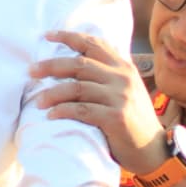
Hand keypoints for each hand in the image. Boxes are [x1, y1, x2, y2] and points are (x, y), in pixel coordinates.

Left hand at [30, 30, 166, 173]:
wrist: (154, 150)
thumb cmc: (134, 121)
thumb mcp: (126, 90)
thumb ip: (109, 75)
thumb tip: (78, 62)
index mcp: (124, 67)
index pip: (93, 44)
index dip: (68, 37)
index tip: (47, 36)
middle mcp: (122, 78)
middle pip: (79, 65)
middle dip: (51, 66)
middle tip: (31, 71)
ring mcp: (120, 97)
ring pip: (77, 88)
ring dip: (52, 93)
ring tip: (37, 101)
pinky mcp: (116, 117)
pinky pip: (82, 110)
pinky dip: (63, 111)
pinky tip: (51, 115)